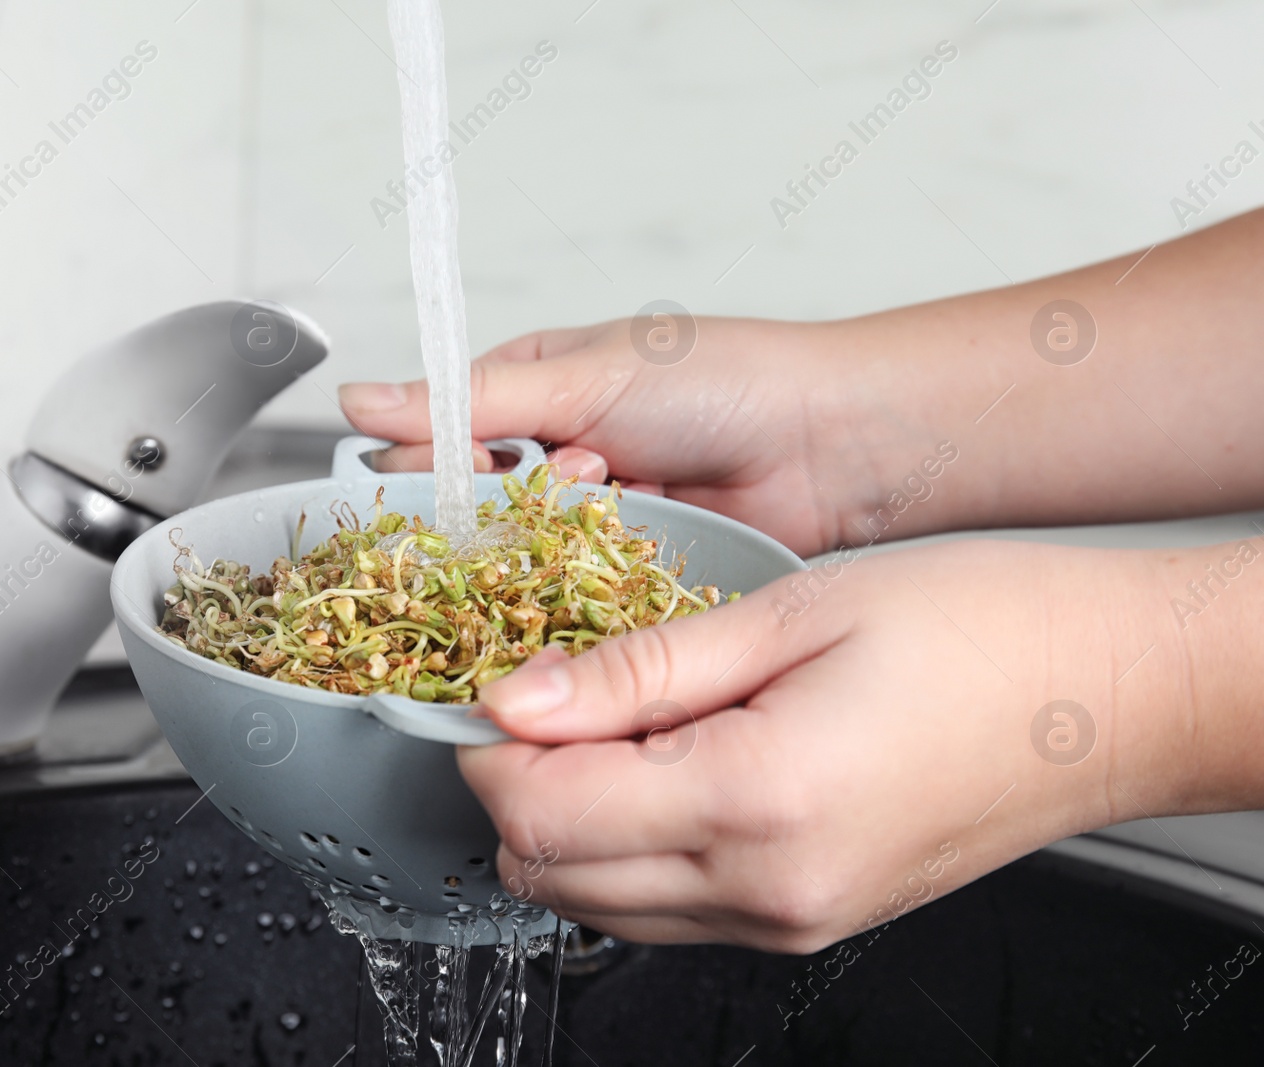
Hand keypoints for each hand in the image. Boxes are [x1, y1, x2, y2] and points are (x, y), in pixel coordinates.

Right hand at [338, 318, 937, 557]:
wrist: (833, 445)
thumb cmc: (720, 381)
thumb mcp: (583, 375)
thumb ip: (466, 400)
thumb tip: (357, 398)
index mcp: (529, 391)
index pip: (437, 439)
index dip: (424, 467)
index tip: (433, 483)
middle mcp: (552, 460)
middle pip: (472, 510)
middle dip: (493, 511)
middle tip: (535, 490)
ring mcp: (589, 522)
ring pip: (519, 559)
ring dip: (545, 543)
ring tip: (601, 497)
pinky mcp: (623, 578)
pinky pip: (571, 597)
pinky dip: (579, 587)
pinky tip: (600, 566)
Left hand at [458, 539, 1199, 950]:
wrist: (1109, 695)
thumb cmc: (982, 631)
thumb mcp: (791, 615)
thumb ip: (638, 668)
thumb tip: (517, 698)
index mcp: (756, 800)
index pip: (542, 808)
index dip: (486, 745)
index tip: (486, 682)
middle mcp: (766, 888)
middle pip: (553, 872)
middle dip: (513, 784)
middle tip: (537, 692)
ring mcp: (788, 920)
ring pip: (599, 904)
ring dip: (566, 819)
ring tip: (601, 721)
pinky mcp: (807, 921)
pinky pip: (665, 910)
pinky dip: (627, 847)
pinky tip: (656, 764)